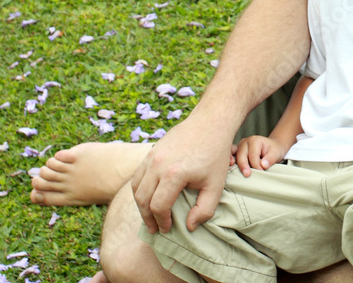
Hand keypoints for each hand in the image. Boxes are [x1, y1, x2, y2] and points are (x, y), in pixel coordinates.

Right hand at [131, 115, 231, 233]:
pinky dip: (140, 189)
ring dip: (141, 204)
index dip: (162, 222)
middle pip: (143, 199)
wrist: (210, 123)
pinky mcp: (151, 150)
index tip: (167, 229)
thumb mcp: (216, 185)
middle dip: (147, 217)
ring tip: (150, 216)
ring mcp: (152, 156)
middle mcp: (158, 164)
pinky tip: (149, 197)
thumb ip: (204, 210)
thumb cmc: (215, 154)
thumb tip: (189, 226)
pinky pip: (138, 174)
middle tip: (155, 228)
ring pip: (136, 187)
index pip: (159, 206)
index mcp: (174, 174)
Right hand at [233, 135, 286, 176]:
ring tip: (232, 167)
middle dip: (244, 165)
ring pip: (233, 154)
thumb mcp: (276, 153)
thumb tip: (263, 165)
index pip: (253, 155)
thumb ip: (270, 159)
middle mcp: (245, 142)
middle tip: (247, 175)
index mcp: (255, 140)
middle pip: (241, 155)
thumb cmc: (273, 150)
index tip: (261, 172)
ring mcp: (239, 146)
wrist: (271, 147)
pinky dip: (228, 160)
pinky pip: (230, 155)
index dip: (256, 165)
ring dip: (232, 161)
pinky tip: (229, 166)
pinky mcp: (236, 152)